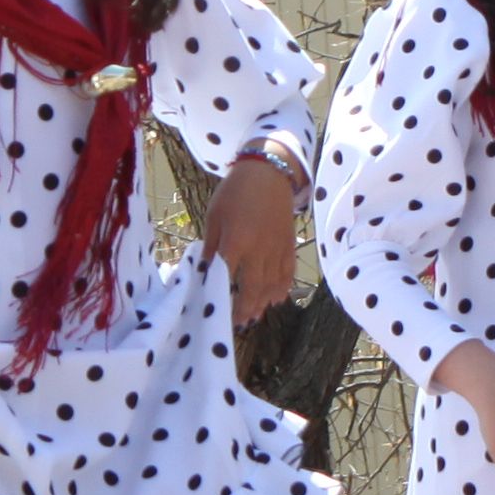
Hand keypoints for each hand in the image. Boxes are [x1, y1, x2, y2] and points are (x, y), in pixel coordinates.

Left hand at [207, 154, 299, 324]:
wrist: (268, 173)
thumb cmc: (234, 192)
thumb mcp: (214, 216)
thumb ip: (211, 246)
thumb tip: (205, 271)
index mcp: (237, 240)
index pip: (227, 276)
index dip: (221, 294)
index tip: (215, 309)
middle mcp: (259, 249)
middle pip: (254, 287)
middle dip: (246, 308)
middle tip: (238, 322)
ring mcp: (277, 249)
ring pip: (273, 284)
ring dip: (263, 303)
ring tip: (254, 316)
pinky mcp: (289, 245)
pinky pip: (288, 273)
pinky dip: (282, 288)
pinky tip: (276, 299)